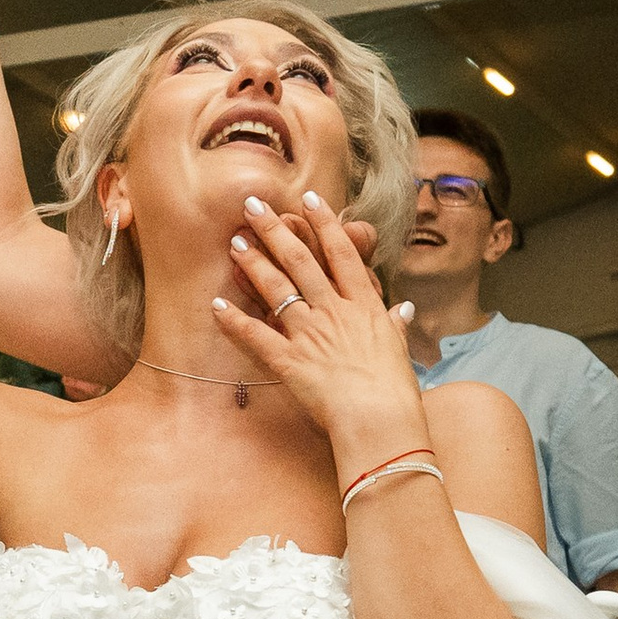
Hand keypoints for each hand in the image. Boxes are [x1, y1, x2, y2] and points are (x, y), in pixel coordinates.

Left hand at [213, 190, 423, 470]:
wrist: (380, 419)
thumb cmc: (394, 389)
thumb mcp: (399, 350)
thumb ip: (395, 324)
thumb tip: (401, 309)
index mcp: (363, 305)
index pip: (341, 253)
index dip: (323, 223)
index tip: (307, 199)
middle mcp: (334, 312)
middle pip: (301, 261)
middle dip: (275, 229)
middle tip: (252, 206)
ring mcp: (310, 334)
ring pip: (277, 289)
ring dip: (253, 263)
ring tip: (235, 242)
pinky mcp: (290, 361)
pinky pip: (256, 336)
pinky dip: (234, 320)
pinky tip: (215, 304)